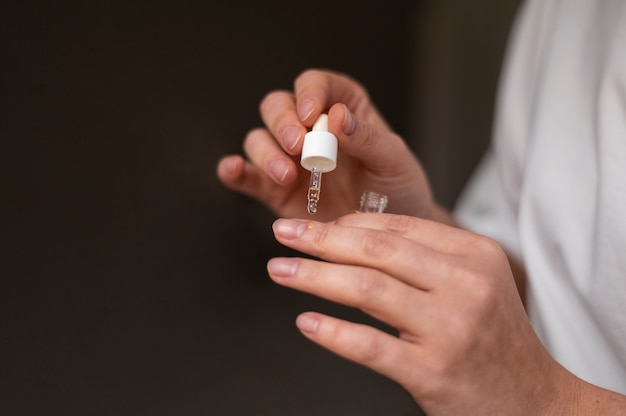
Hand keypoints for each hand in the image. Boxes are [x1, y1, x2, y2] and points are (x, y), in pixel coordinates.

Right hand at [217, 69, 433, 221]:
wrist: (388, 235)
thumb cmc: (397, 189)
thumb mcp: (394, 160)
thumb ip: (367, 138)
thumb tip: (338, 115)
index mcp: (342, 108)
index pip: (316, 84)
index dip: (310, 92)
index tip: (314, 114)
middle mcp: (310, 129)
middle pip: (278, 106)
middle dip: (283, 122)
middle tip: (298, 145)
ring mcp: (289, 159)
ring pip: (259, 139)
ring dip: (266, 152)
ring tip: (286, 174)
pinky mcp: (274, 190)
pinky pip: (246, 176)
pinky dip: (235, 171)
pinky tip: (234, 170)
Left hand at [266, 213, 576, 414]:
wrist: (537, 404)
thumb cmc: (494, 341)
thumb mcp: (475, 286)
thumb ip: (427, 260)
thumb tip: (355, 239)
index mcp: (474, 256)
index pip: (397, 228)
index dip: (346, 224)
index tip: (314, 226)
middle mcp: (465, 286)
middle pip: (376, 251)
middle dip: (320, 239)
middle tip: (284, 233)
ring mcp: (450, 329)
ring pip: (367, 290)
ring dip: (314, 277)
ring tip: (280, 270)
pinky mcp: (434, 372)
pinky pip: (371, 346)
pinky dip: (333, 333)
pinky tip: (307, 323)